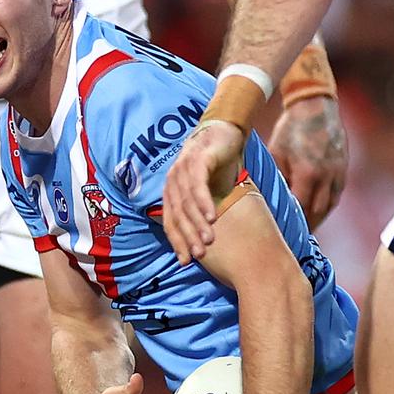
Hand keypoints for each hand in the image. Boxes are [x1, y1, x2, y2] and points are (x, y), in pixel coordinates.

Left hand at [163, 120, 244, 264]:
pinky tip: (213, 216)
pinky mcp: (197, 159)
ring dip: (198, 223)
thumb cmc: (215, 167)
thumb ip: (201, 212)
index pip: (170, 222)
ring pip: (187, 203)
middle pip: (178, 215)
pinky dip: (204, 202)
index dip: (177, 243)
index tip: (186, 261)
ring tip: (209, 241)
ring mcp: (182, 169)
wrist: (223, 132)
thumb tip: (203, 241)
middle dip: (188, 237)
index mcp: (171, 193)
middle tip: (200, 256)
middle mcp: (173, 182)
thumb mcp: (206, 192)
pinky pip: (198, 185)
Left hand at [268, 96, 347, 229]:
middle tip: (294, 238)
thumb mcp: (276, 154)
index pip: (300, 209)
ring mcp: (338, 172)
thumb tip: (273, 200)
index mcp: (308, 174)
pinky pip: (336, 193)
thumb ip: (277, 179)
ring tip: (306, 227)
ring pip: (330, 205)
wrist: (316, 106)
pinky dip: (327, 205)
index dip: (292, 223)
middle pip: (318, 212)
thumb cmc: (290, 129)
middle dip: (306, 226)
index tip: (283, 233)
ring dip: (318, 218)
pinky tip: (317, 209)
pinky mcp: (344, 167)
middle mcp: (327, 176)